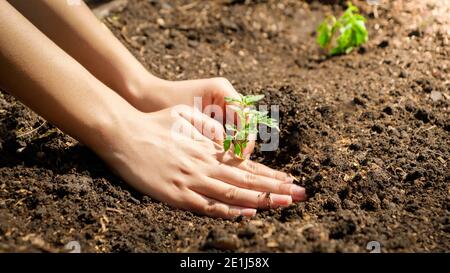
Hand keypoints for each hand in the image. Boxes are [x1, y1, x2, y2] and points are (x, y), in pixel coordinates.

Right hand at [97, 105, 305, 218]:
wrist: (123, 131)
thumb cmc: (154, 122)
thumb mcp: (186, 117)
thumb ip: (210, 130)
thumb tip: (229, 142)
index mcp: (208, 149)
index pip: (247, 165)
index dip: (271, 175)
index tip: (292, 180)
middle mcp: (205, 165)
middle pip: (247, 180)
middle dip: (277, 189)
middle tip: (302, 194)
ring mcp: (191, 181)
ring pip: (233, 193)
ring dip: (262, 200)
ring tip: (285, 204)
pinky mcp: (175, 194)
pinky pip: (207, 206)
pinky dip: (229, 211)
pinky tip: (247, 215)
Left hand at [131, 77, 255, 156]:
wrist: (144, 98)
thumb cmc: (163, 105)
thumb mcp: (190, 119)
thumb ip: (215, 132)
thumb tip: (234, 152)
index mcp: (222, 89)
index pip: (245, 115)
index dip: (246, 136)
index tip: (241, 154)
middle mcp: (225, 94)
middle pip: (246, 122)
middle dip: (244, 142)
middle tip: (239, 161)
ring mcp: (220, 104)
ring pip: (239, 128)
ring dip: (237, 145)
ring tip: (232, 162)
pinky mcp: (214, 114)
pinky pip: (228, 131)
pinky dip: (227, 145)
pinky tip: (222, 159)